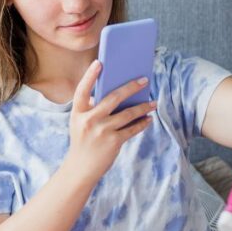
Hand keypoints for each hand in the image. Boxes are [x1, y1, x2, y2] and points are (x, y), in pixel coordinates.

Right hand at [62, 60, 156, 183]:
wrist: (80, 168)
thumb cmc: (83, 140)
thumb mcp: (80, 123)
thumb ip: (92, 108)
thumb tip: (117, 92)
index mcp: (78, 112)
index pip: (82, 90)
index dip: (90, 76)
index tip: (99, 62)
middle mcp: (89, 120)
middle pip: (113, 98)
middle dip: (131, 87)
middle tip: (144, 80)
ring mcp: (102, 131)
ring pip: (128, 113)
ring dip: (143, 107)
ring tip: (153, 102)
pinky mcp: (113, 142)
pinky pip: (132, 129)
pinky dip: (142, 123)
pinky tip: (148, 119)